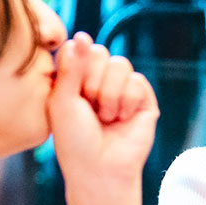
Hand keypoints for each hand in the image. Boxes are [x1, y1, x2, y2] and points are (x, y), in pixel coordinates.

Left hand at [49, 33, 157, 190]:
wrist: (99, 169)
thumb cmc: (74, 140)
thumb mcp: (62, 101)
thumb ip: (71, 66)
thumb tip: (82, 35)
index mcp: (77, 77)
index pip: (80, 48)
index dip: (77, 68)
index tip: (72, 95)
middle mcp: (100, 80)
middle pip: (101, 52)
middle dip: (93, 82)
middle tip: (90, 108)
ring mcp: (123, 88)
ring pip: (121, 65)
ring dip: (110, 95)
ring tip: (106, 118)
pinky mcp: (143, 100)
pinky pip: (138, 82)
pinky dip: (127, 102)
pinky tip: (122, 120)